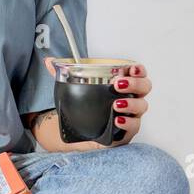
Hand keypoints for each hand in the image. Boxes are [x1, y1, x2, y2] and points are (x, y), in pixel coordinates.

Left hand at [31, 59, 149, 150]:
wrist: (83, 132)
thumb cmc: (88, 107)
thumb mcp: (76, 89)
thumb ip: (63, 74)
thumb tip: (49, 61)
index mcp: (123, 86)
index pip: (138, 74)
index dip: (139, 70)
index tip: (131, 68)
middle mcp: (131, 99)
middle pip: (145, 88)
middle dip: (135, 84)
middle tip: (117, 84)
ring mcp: (131, 115)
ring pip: (141, 107)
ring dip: (130, 103)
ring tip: (115, 104)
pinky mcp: (127, 131)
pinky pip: (134, 127)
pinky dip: (127, 123)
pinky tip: (117, 120)